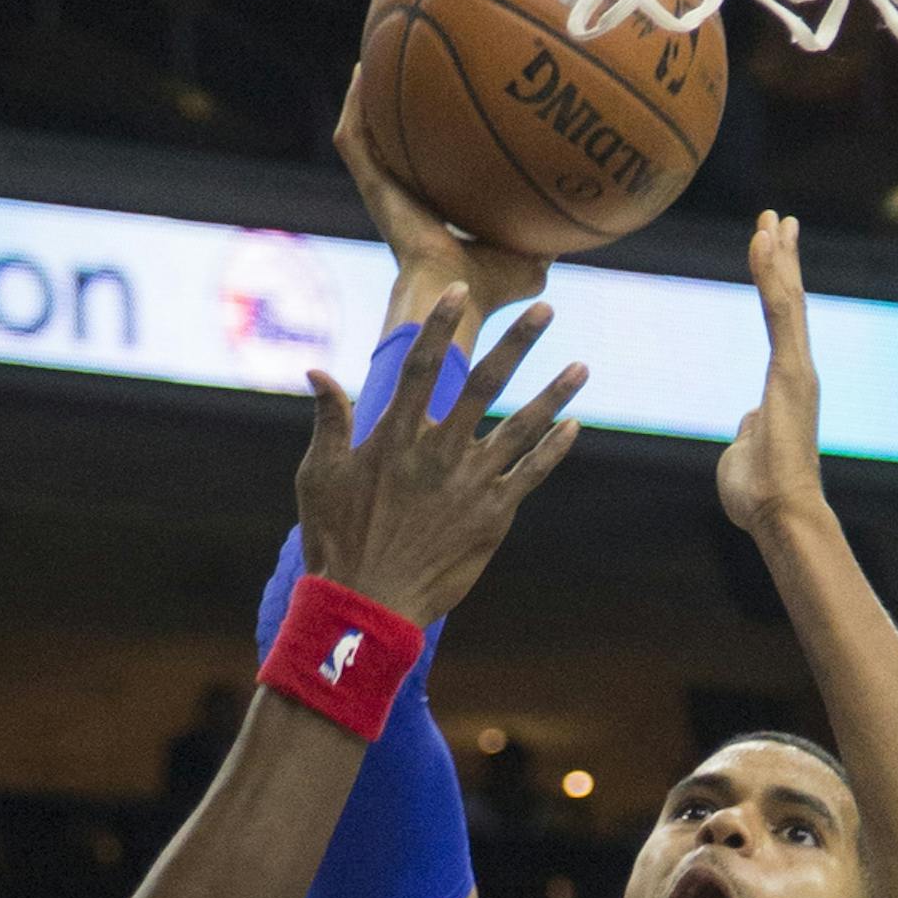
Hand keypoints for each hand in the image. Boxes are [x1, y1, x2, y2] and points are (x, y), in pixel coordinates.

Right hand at [297, 289, 585, 626]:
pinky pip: (530, 475)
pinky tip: (572, 427)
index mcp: (394, 438)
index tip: (457, 291)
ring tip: (581, 367)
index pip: (421, 367)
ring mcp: (469, 484)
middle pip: (483, 384)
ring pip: (520, 428)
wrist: (367, 607)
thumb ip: (328, 421)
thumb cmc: (336, 541)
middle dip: (518, 344)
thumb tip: (316, 371)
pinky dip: (553, 450)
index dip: (439, 325)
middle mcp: (437, 454)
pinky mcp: (492, 516)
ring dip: (553, 396)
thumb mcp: (319, 477)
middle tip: (546, 309)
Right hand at [334, 69, 550, 345]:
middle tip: (402, 64)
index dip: (433, 141)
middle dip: (394, 109)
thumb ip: (550, 232)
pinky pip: (356, 142)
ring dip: (364, 100)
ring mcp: (385, 194)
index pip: (429, 172)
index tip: (441, 107)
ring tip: (372, 52)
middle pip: (393, 147)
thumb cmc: (492, 289)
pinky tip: (363, 71)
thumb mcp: (533, 256)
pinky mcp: (373, 190)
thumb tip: (585, 209)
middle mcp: (405, 201)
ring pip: (365, 138)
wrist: (455, 297)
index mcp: (434, 216)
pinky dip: (356, 107)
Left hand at [717, 212, 827, 539]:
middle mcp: (797, 370)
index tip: (771, 252)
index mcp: (785, 386)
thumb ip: (750, 427)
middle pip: (790, 303)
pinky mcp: (792, 372)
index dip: (776, 286)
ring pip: (787, 301)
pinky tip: (764, 244)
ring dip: (777, 258)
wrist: (779, 513)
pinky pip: (780, 312)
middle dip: (782, 259)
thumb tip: (747, 421)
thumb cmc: (758, 495)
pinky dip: (771, 276)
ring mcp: (797, 369)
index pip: (780, 324)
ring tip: (769, 221)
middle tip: (776, 220)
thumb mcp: (746, 450)